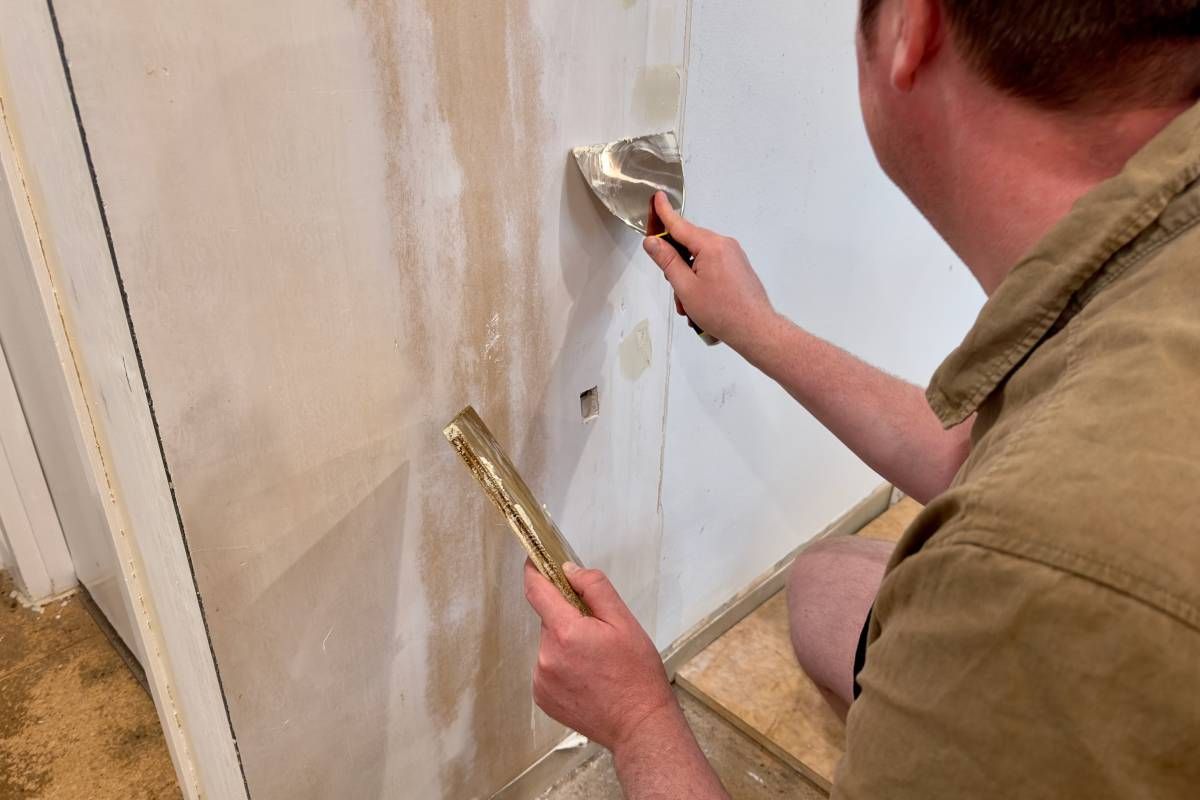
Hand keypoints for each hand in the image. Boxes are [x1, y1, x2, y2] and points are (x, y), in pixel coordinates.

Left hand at [524, 560, 675, 751]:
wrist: (638, 724)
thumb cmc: (637, 673)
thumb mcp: (624, 621)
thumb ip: (594, 589)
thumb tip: (568, 571)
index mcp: (566, 632)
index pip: (537, 590)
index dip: (534, 571)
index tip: (535, 560)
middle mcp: (546, 656)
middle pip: (548, 620)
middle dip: (568, 619)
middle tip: (598, 634)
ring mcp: (541, 680)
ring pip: (549, 645)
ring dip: (566, 645)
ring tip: (596, 663)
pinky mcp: (542, 697)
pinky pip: (547, 669)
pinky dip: (562, 667)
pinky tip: (586, 679)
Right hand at [643, 191, 775, 351]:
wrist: (756, 329)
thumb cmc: (721, 311)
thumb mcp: (686, 287)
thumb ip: (667, 261)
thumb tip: (652, 241)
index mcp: (711, 245)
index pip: (680, 225)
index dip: (664, 213)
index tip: (656, 197)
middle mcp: (724, 244)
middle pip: (689, 245)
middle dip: (676, 266)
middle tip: (677, 293)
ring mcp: (733, 255)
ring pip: (699, 260)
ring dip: (689, 280)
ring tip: (691, 307)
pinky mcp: (738, 267)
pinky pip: (711, 267)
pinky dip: (701, 282)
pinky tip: (701, 304)